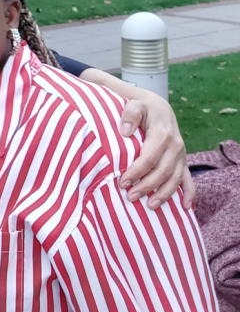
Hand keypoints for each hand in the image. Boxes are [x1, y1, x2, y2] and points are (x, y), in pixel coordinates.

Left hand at [117, 92, 193, 209]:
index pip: (149, 158)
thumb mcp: (134, 105)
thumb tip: (125, 132)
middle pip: (163, 172)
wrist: (158, 108)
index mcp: (163, 134)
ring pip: (176, 178)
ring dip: (164, 194)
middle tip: (130, 197)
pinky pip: (189, 179)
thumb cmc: (142, 108)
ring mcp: (181, 155)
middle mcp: (176, 146)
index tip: (122, 182)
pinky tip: (185, 207)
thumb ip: (130, 115)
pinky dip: (189, 194)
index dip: (136, 172)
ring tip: (151, 206)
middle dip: (147, 186)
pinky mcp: (182, 160)